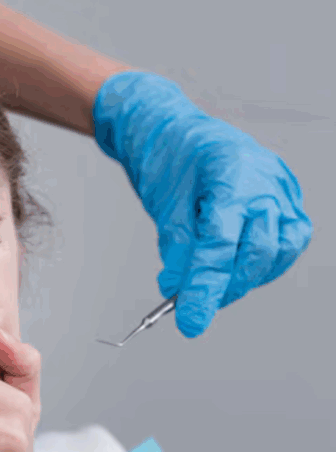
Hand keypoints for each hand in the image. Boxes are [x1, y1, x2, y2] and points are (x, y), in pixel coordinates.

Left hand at [94, 71, 312, 337]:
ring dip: (245, 276)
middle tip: (193, 302)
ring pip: (279, 251)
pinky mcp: (287, 198)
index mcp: (233, 175)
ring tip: (210, 281)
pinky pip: (286, 240)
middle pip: (258, 252)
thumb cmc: (170, 158)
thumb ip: (176, 250)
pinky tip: (235, 267)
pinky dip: (261, 261)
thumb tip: (180, 290)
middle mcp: (267, 181)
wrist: (176, 130)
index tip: (189, 321)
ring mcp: (283, 188)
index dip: (205, 288)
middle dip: (225, 286)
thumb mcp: (164, 206)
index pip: (222, 246)